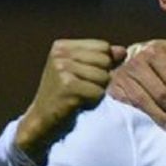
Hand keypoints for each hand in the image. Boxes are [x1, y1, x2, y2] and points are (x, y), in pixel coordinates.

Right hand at [15, 39, 127, 160]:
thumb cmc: (65, 97)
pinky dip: (93, 101)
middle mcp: (60, 54)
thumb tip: (122, 51)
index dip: (103, 65)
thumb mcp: (81, 73)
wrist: (43, 120)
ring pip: (104, 77)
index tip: (85, 77)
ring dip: (97, 91)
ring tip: (80, 96)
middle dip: (101, 79)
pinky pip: (98, 92)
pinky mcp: (67, 86)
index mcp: (62, 46)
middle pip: (105, 61)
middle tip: (83, 89)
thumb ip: (103, 60)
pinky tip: (79, 104)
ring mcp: (62, 69)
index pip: (103, 46)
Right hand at [107, 39, 165, 133]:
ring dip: (162, 118)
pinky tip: (158, 126)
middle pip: (161, 93)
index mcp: (154, 52)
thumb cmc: (160, 60)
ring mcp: (124, 76)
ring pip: (145, 102)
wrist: (131, 60)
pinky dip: (146, 117)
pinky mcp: (115, 88)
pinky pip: (132, 106)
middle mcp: (137, 62)